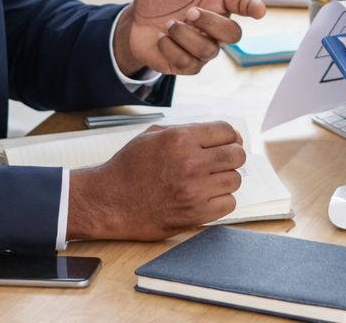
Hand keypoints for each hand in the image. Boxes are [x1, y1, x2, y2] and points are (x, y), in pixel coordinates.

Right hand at [66, 121, 245, 239]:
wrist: (109, 201)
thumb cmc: (130, 166)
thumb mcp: (153, 135)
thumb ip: (188, 130)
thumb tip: (226, 133)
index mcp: (180, 139)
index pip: (226, 131)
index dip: (229, 135)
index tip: (226, 142)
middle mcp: (190, 163)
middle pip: (236, 155)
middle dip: (232, 155)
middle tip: (220, 161)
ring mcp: (194, 191)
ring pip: (235, 180)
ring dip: (225, 179)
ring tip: (209, 180)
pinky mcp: (195, 215)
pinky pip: (229, 204)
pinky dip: (221, 200)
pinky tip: (206, 197)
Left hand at [114, 0, 266, 75]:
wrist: (136, 21)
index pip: (243, 3)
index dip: (253, 6)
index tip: (259, 10)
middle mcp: (216, 24)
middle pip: (232, 34)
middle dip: (210, 23)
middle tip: (187, 13)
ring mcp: (204, 46)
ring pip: (210, 50)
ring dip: (185, 36)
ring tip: (167, 25)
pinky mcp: (189, 65)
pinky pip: (189, 63)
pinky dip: (171, 49)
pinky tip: (161, 39)